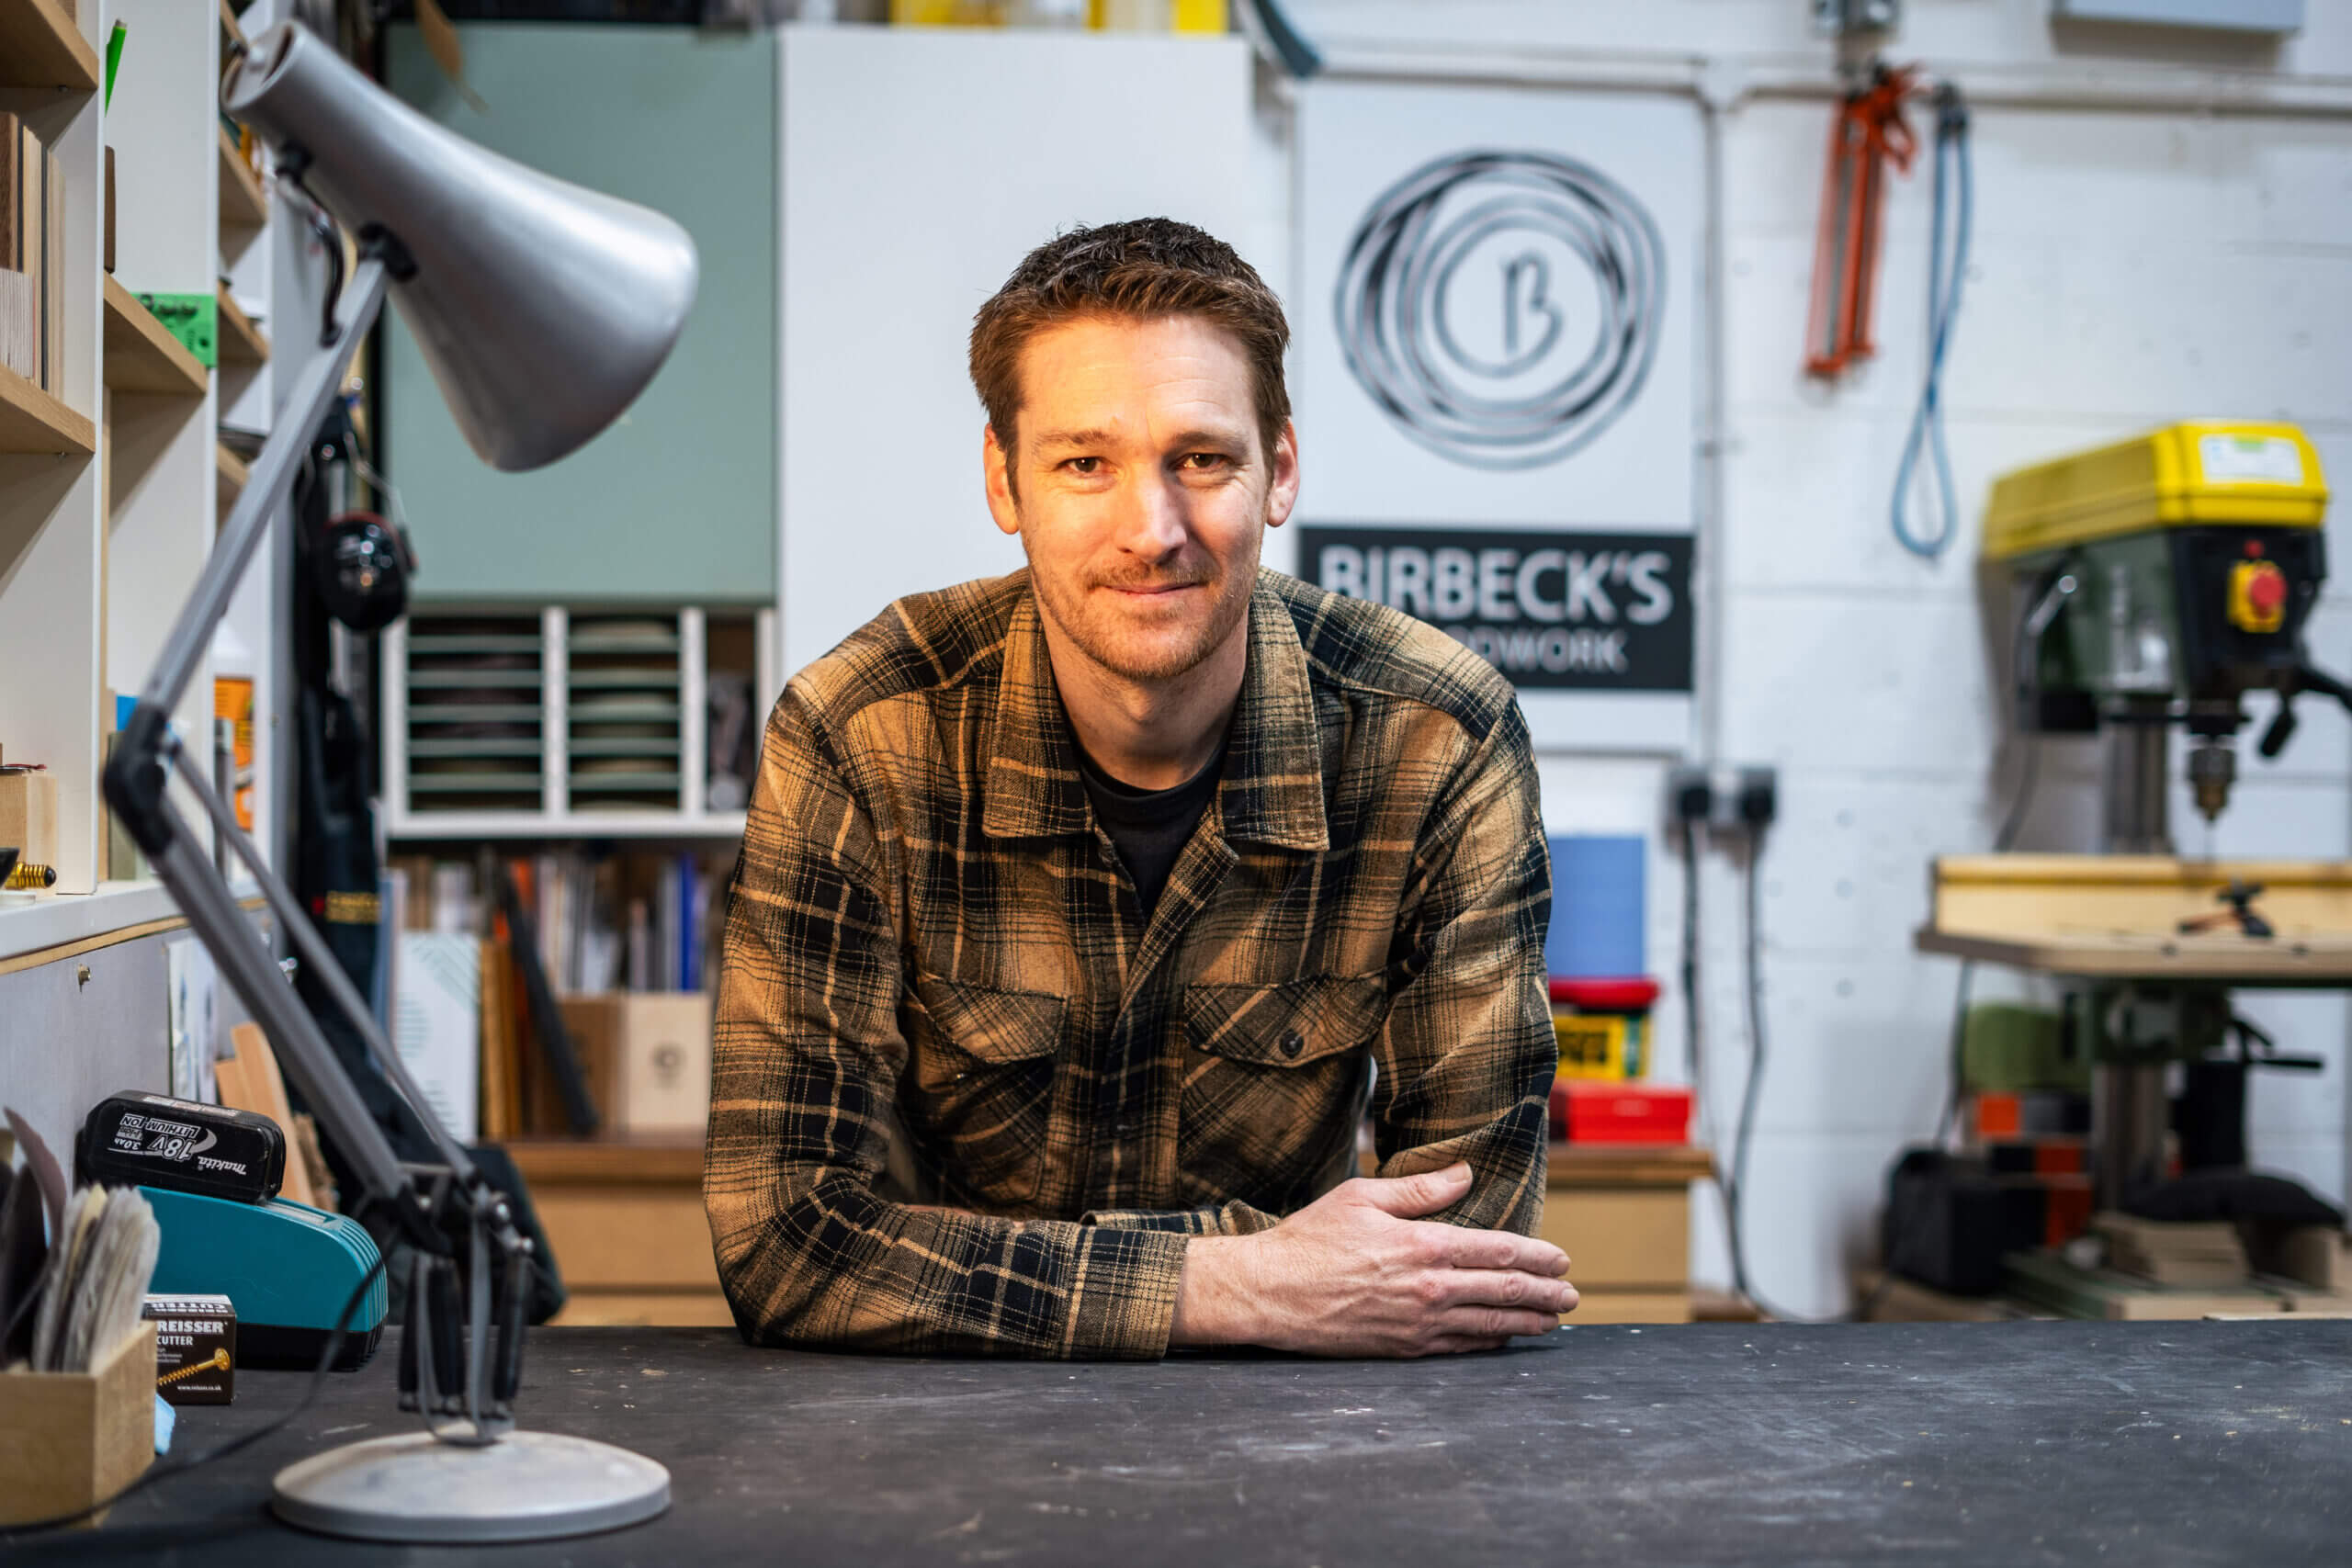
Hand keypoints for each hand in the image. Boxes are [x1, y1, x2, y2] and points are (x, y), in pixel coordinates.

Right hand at [1168, 1162, 1575, 1356]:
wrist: (1269, 1293)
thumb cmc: (1310, 1240)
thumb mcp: (1362, 1197)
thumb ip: (1420, 1189)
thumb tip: (1466, 1174)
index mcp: (1423, 1244)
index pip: (1498, 1249)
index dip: (1537, 1255)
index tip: (1561, 1259)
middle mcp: (1429, 1288)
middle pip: (1506, 1290)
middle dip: (1546, 1293)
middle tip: (1572, 1294)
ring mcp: (1419, 1324)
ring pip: (1491, 1324)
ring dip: (1529, 1322)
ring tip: (1554, 1320)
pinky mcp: (1403, 1349)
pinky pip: (1461, 1348)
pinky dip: (1490, 1342)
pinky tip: (1504, 1339)